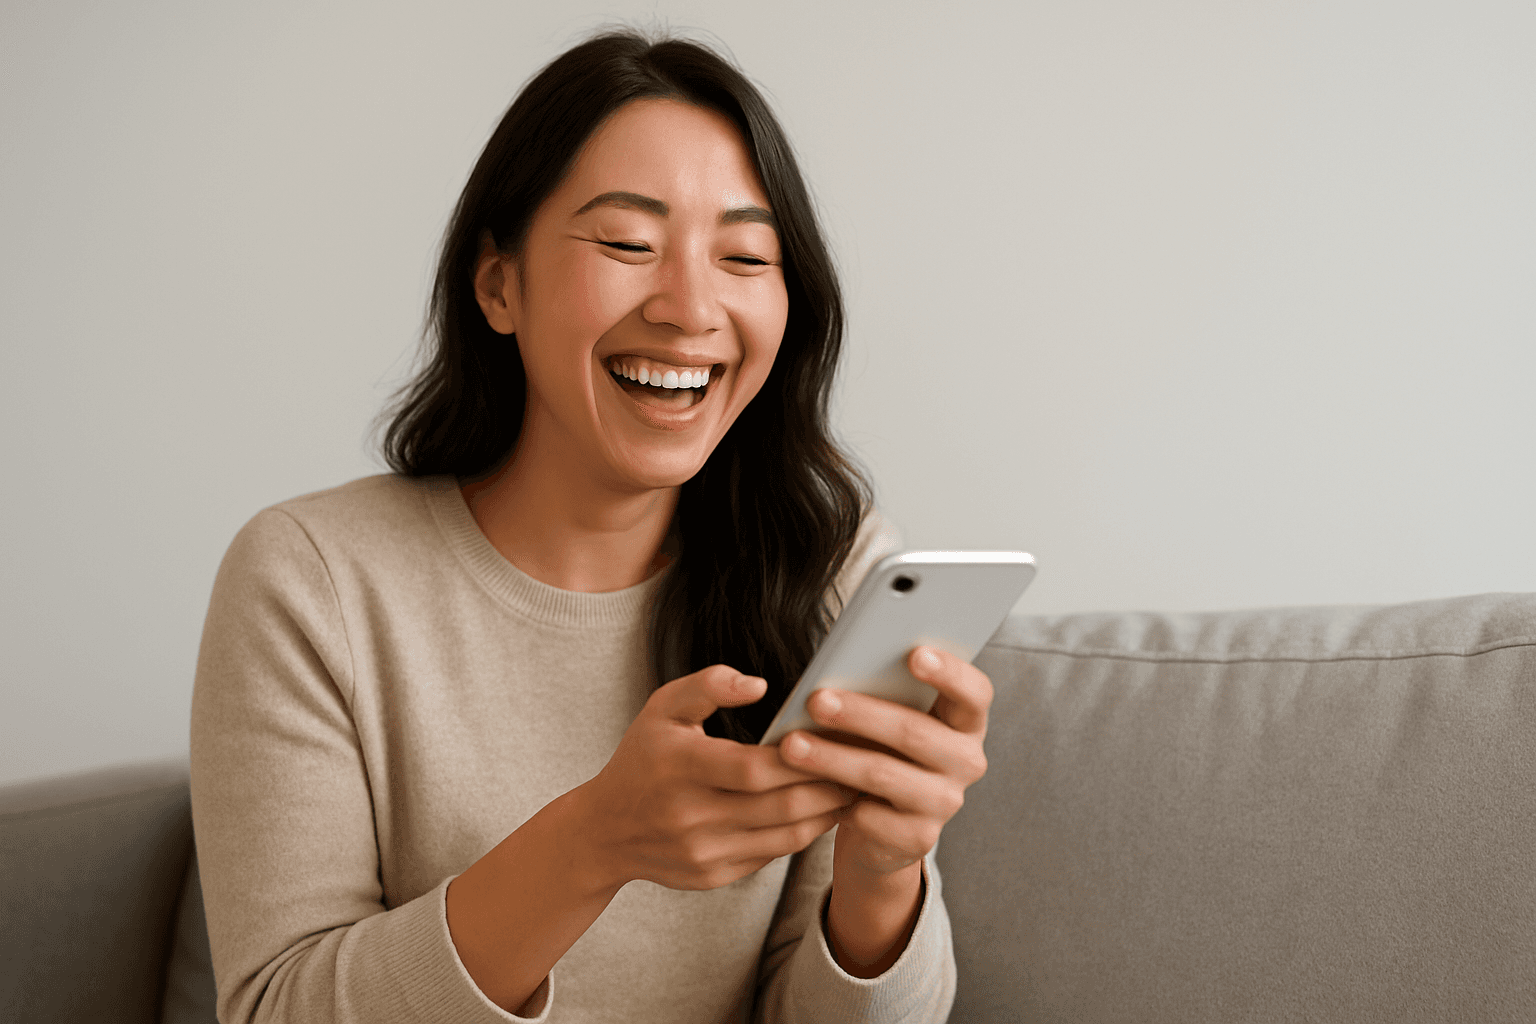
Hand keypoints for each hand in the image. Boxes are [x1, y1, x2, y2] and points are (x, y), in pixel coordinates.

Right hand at [574, 664, 856, 891]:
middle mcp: (689, 815)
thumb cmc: (643, 758)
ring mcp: (702, 851)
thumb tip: (760, 685)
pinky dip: (804, 833)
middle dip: (829, 785)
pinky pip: (772, 855)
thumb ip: (709, 685)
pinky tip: (825, 811)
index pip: (752, 768)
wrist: (604, 831)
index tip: (839, 737)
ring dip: (827, 813)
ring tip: (858, 786)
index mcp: (678, 767)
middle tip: (867, 762)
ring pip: (784, 836)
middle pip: (779, 806)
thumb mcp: (662, 707)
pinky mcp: (713, 875)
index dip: (801, 757)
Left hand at [775, 646, 990, 878]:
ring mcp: (946, 802)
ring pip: (884, 774)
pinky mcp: (920, 837)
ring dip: (831, 758)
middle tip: (815, 701)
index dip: (949, 672)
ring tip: (791, 745)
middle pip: (915, 732)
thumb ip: (881, 695)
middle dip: (860, 714)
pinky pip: (871, 816)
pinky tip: (806, 789)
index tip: (913, 653)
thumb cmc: (882, 751)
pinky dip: (834, 799)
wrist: (882, 826)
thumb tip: (834, 672)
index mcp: (966, 722)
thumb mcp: (888, 721)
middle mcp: (967, 761)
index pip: (975, 693)